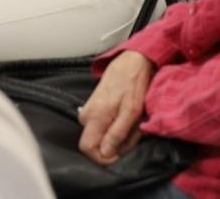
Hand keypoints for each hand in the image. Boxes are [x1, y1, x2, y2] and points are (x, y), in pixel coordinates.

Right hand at [78, 51, 154, 165]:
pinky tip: (127, 118)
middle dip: (115, 145)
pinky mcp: (93, 107)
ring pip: (100, 136)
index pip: (86, 148)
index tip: (120, 154)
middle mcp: (86, 115)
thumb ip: (117, 134)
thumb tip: (106, 153)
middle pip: (95, 144)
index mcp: (94, 116)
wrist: (130, 62)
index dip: (103, 157)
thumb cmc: (133, 84)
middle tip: (133, 134)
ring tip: (132, 123)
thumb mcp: (131, 112)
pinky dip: (116, 127)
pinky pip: (102, 127)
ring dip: (117, 136)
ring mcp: (88, 110)